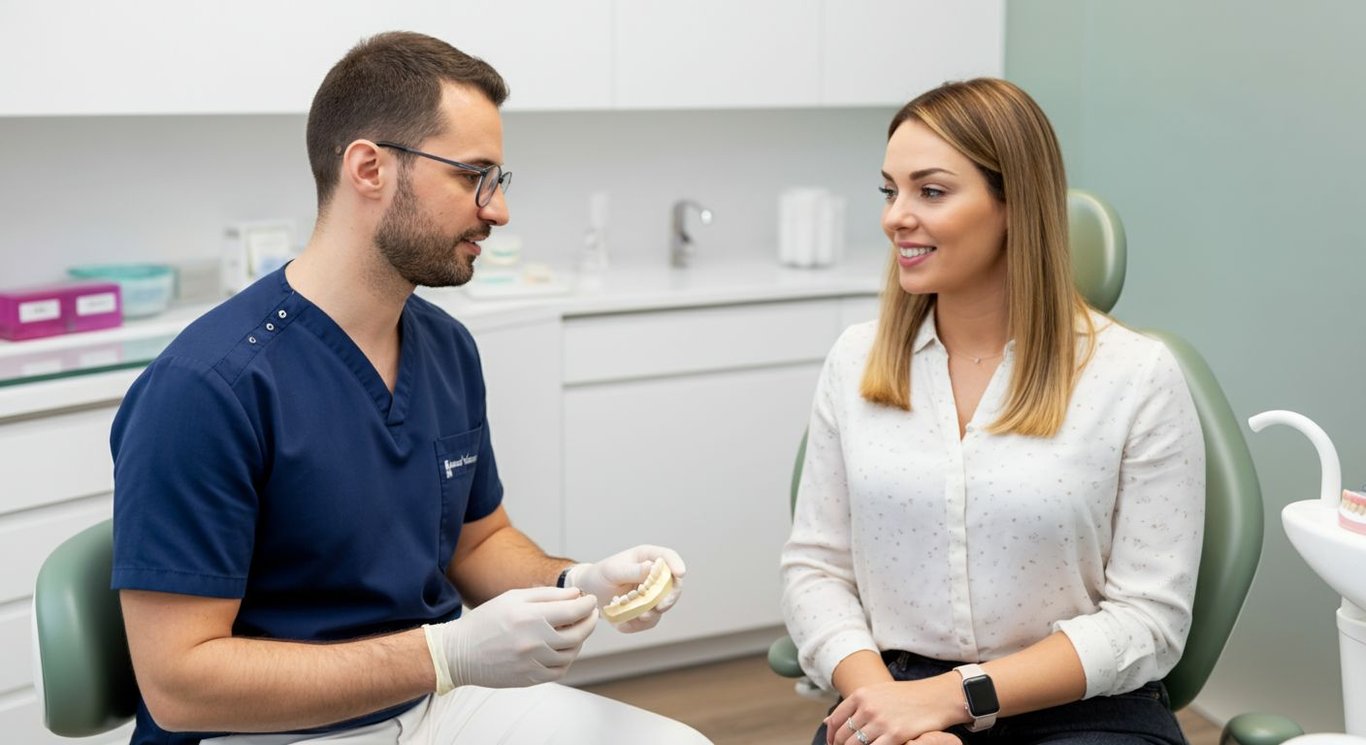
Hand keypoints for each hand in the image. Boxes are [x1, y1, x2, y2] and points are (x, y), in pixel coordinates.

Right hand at [423, 586, 596, 690]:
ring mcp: (533, 663)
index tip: (590, 599)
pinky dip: (567, 659)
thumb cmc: (485, 621)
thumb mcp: (513, 598)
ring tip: (575, 630)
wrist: (460, 653)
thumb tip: (575, 594)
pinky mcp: (530, 679)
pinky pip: (559, 670)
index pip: (574, 612)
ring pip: (572, 654)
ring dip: (579, 640)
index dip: (588, 604)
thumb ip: (547, 595)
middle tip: (591, 614)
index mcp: (530, 618)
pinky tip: (562, 649)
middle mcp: (534, 642)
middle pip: (578, 634)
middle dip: (590, 621)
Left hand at [567, 545, 684, 632]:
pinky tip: (622, 624)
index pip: (669, 557)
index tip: (681, 573)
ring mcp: (652, 594)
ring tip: (634, 617)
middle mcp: (654, 576)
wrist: (588, 593)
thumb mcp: (612, 571)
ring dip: (652, 614)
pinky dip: (637, 625)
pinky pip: (650, 621)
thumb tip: (651, 567)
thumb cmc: (599, 575)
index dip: (677, 564)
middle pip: (673, 585)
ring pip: (663, 606)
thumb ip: (632, 570)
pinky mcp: (646, 610)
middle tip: (659, 607)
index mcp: (647, 558)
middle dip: (669, 597)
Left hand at [826, 677, 963, 744]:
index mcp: (861, 695)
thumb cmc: (907, 696)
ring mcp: (881, 721)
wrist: (937, 697)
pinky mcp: (896, 735)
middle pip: (843, 736)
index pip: (835, 721)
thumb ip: (853, 706)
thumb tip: (828, 722)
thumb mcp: (877, 692)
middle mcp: (868, 707)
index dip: (831, 737)